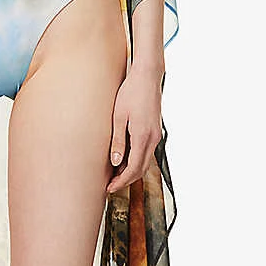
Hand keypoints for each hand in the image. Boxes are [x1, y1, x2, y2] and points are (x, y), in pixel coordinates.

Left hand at [105, 63, 162, 194]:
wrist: (148, 77)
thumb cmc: (130, 92)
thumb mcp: (118, 117)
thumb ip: (117, 141)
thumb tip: (115, 163)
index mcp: (142, 137)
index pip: (133, 169)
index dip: (121, 181)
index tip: (109, 188)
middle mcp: (153, 139)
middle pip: (141, 169)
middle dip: (126, 180)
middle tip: (110, 186)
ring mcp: (156, 135)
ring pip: (145, 162)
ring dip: (131, 172)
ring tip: (115, 176)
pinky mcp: (156, 131)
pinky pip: (147, 152)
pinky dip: (136, 161)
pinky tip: (124, 160)